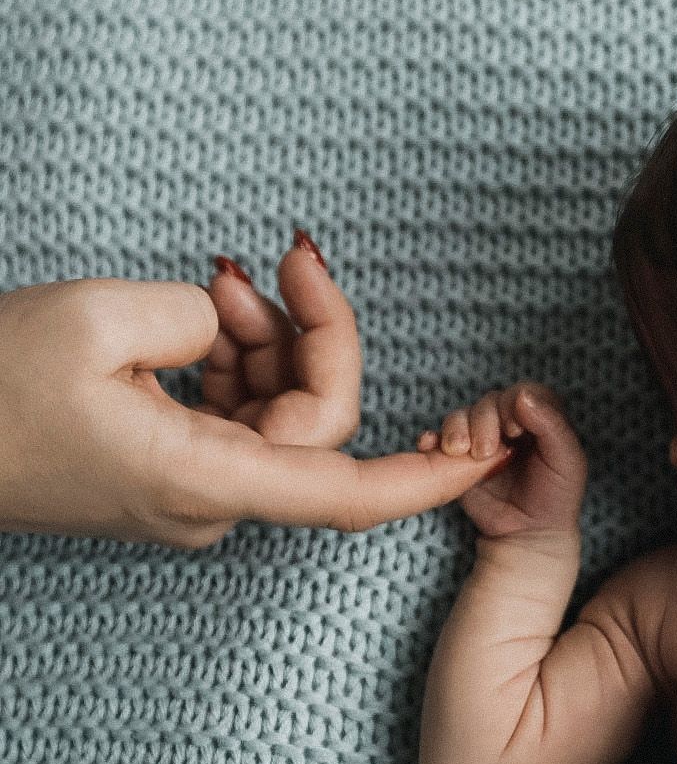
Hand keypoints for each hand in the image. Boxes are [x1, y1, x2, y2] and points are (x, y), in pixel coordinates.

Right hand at [0, 233, 508, 547]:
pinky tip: (203, 315)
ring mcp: (190, 492)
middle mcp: (210, 502)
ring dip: (267, 339)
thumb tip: (236, 328)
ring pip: (278, 414)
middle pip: (317, 421)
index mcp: (206, 481)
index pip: (349, 493)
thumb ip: (202, 318)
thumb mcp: (97, 319)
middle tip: (280, 260)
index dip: (430, 478)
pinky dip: (235, 360)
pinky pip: (236, 416)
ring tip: (217, 283)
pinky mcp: (168, 472)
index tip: (491, 450)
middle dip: (313, 334)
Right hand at [418, 381, 586, 540]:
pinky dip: (433, 438)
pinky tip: (430, 445)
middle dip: (484, 421)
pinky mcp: (460, 457)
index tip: (514, 430)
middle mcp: (510, 423)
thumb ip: (552, 425)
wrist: (529, 533)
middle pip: (490, 401)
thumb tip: (522, 396)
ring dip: (457, 428)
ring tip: (461, 451)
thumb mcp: (567, 461)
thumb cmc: (556, 496)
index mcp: (540, 418)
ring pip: (463, 415)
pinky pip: (440, 438)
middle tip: (486, 450)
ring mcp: (483, 439)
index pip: (523, 392)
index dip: (515, 403)